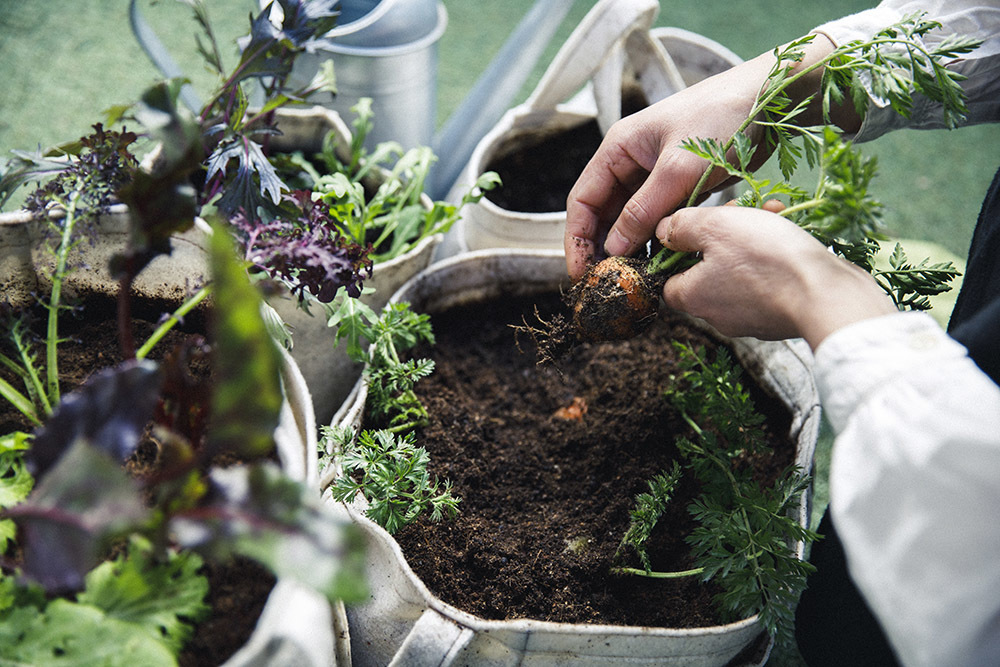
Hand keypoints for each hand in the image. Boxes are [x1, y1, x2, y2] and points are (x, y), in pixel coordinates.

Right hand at [564, 35, 850, 282]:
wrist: (771, 97)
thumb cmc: (722, 118)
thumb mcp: (679, 169)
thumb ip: (644, 211)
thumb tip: (614, 248)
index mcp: (619, 148)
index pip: (583, 199)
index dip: (577, 239)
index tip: (581, 273)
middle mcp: (632, 161)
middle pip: (603, 212)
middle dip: (601, 248)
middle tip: (606, 284)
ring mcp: (656, 172)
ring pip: (631, 217)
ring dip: (629, 246)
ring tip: (632, 279)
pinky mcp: (680, 183)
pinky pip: (658, 216)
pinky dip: (655, 239)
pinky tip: (659, 263)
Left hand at [655, 205, 895, 348]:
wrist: (827, 295)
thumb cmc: (767, 260)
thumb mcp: (714, 227)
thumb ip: (681, 227)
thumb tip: (663, 231)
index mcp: (693, 298)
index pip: (667, 277)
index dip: (678, 248)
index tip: (697, 225)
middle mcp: (717, 315)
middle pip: (706, 268)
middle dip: (723, 234)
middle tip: (742, 211)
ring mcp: (749, 318)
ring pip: (739, 270)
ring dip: (752, 238)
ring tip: (772, 214)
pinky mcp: (778, 315)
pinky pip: (767, 280)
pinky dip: (774, 256)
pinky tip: (789, 233)